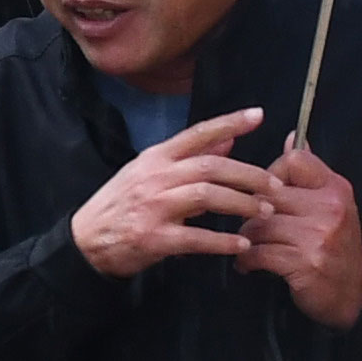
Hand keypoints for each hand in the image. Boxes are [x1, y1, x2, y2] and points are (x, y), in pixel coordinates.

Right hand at [70, 113, 271, 278]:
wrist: (85, 240)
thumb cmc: (122, 204)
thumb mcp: (150, 172)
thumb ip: (190, 158)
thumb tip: (227, 141)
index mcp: (156, 157)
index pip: (197, 133)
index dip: (229, 122)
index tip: (258, 115)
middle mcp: (156, 177)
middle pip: (211, 166)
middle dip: (249, 174)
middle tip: (276, 185)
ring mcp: (154, 206)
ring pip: (207, 196)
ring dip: (241, 203)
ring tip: (265, 211)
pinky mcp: (154, 238)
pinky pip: (196, 238)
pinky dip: (222, 242)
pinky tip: (241, 245)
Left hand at [241, 140, 361, 328]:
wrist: (351, 296)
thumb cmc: (335, 247)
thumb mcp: (332, 205)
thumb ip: (309, 174)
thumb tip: (291, 137)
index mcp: (335, 188)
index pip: (294, 160)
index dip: (271, 173)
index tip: (267, 193)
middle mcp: (330, 208)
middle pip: (268, 193)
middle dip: (250, 210)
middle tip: (247, 223)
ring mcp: (318, 236)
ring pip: (259, 224)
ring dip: (246, 237)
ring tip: (246, 245)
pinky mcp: (305, 263)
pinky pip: (258, 252)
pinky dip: (246, 260)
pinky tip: (247, 264)